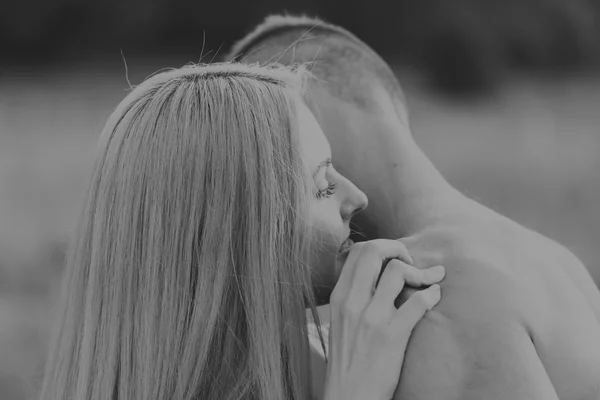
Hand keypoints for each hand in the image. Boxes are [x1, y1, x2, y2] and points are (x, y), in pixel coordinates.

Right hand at [323, 239, 443, 399]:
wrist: (348, 395)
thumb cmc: (349, 359)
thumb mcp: (341, 321)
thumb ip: (354, 295)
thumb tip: (376, 275)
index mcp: (339, 296)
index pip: (357, 251)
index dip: (381, 246)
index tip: (394, 258)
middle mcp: (352, 302)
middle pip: (375, 251)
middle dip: (399, 249)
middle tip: (411, 262)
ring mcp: (372, 318)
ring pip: (398, 271)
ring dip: (419, 272)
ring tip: (427, 281)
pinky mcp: (392, 335)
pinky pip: (418, 303)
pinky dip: (432, 295)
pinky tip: (436, 297)